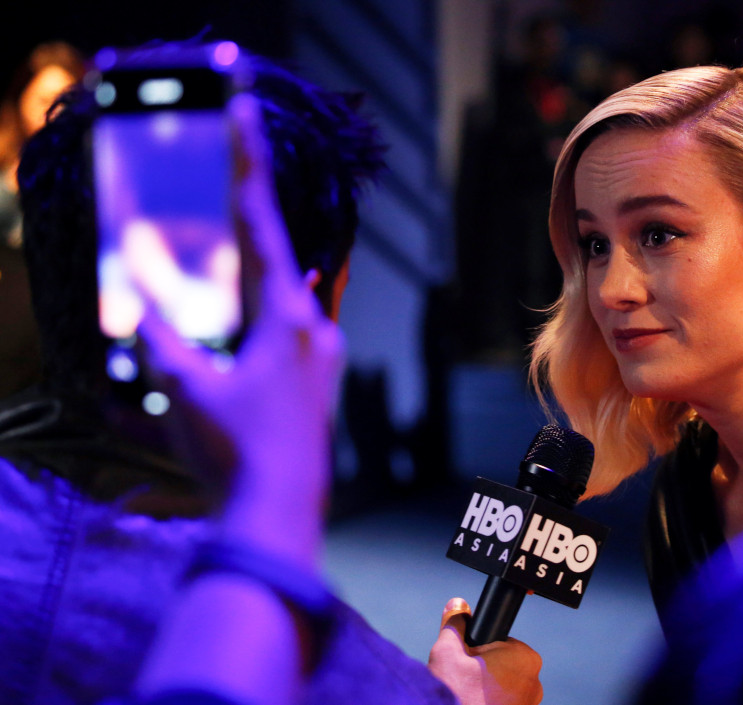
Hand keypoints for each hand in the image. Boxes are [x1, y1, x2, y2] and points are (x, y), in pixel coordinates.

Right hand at [137, 93, 344, 564]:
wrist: (282, 512)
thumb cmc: (236, 451)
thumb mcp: (187, 393)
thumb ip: (163, 343)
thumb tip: (142, 308)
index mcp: (284, 316)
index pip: (259, 224)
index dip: (248, 164)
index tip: (246, 110)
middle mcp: (312, 326)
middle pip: (278, 252)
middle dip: (251, 214)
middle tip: (234, 169)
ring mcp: (322, 353)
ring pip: (288, 290)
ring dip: (259, 267)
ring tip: (233, 247)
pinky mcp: (319, 378)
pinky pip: (295, 324)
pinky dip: (270, 307)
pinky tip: (256, 311)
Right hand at [428, 598, 542, 704]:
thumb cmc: (456, 694)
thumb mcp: (448, 652)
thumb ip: (454, 624)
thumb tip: (458, 604)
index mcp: (525, 657)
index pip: (499, 643)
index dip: (478, 650)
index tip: (467, 663)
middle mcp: (536, 681)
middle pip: (502, 666)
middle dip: (483, 672)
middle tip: (464, 683)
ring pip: (504, 688)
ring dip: (487, 691)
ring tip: (469, 697)